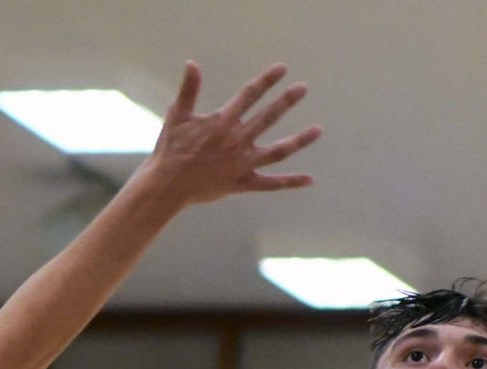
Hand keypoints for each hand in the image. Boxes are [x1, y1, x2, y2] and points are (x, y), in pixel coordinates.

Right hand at [141, 61, 321, 205]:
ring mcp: (242, 164)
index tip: (282, 69)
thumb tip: (192, 64)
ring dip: (299, 140)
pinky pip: (270, 184)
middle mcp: (237, 141)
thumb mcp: (177, 116)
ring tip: (318, 130)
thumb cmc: (170, 150)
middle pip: (268, 118)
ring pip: (277, 151)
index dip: (266, 81)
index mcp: (223, 122)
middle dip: (286, 101)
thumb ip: (188, 90)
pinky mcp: (242, 184)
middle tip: (302, 89)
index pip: (249, 96)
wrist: (167, 186)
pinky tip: (309, 180)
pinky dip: (290, 182)